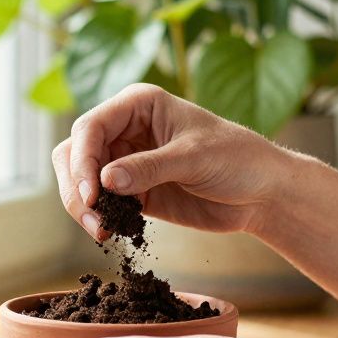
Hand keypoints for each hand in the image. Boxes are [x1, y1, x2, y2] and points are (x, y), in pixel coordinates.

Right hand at [52, 83, 289, 239]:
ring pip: (82, 180)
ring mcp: (127, 161)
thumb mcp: (194, 158)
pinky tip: (112, 232)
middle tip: (94, 218)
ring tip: (102, 231)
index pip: (90, 127)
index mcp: (138, 105)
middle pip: (75, 153)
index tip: (93, 194)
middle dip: (76, 186)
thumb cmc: (237, 159)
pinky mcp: (133, 191)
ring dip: (83, 206)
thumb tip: (104, 181)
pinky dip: (100, 217)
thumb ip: (149, 168)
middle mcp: (126, 129)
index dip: (83, 160)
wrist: (261, 193)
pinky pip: (102, 202)